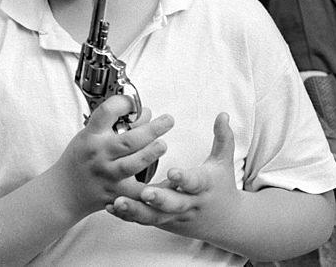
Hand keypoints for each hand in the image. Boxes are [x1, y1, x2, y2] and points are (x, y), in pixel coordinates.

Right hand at [49, 95, 172, 216]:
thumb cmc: (79, 161)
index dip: (124, 103)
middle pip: (129, 140)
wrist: (63, 193)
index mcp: (91, 136)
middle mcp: (100, 154)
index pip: (107, 112)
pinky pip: (138, 192)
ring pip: (135, 163)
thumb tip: (141, 113)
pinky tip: (165, 181)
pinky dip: (153, 188)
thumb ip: (109, 125)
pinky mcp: (116, 194)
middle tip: (168, 121)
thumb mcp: (86, 136)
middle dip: (153, 128)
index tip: (135, 101)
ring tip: (162, 144)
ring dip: (152, 152)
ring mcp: (108, 175)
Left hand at [107, 112, 239, 240]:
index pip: (195, 182)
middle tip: (144, 192)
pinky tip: (112, 206)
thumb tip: (222, 114)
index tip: (172, 171)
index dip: (185, 178)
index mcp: (204, 186)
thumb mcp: (224, 162)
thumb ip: (222, 138)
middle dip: (159, 199)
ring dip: (136, 210)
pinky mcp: (163, 221)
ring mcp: (175, 215)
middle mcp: (189, 203)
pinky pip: (144, 220)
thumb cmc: (220, 185)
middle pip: (173, 204)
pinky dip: (128, 215)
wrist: (223, 220)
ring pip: (155, 216)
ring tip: (118, 201)